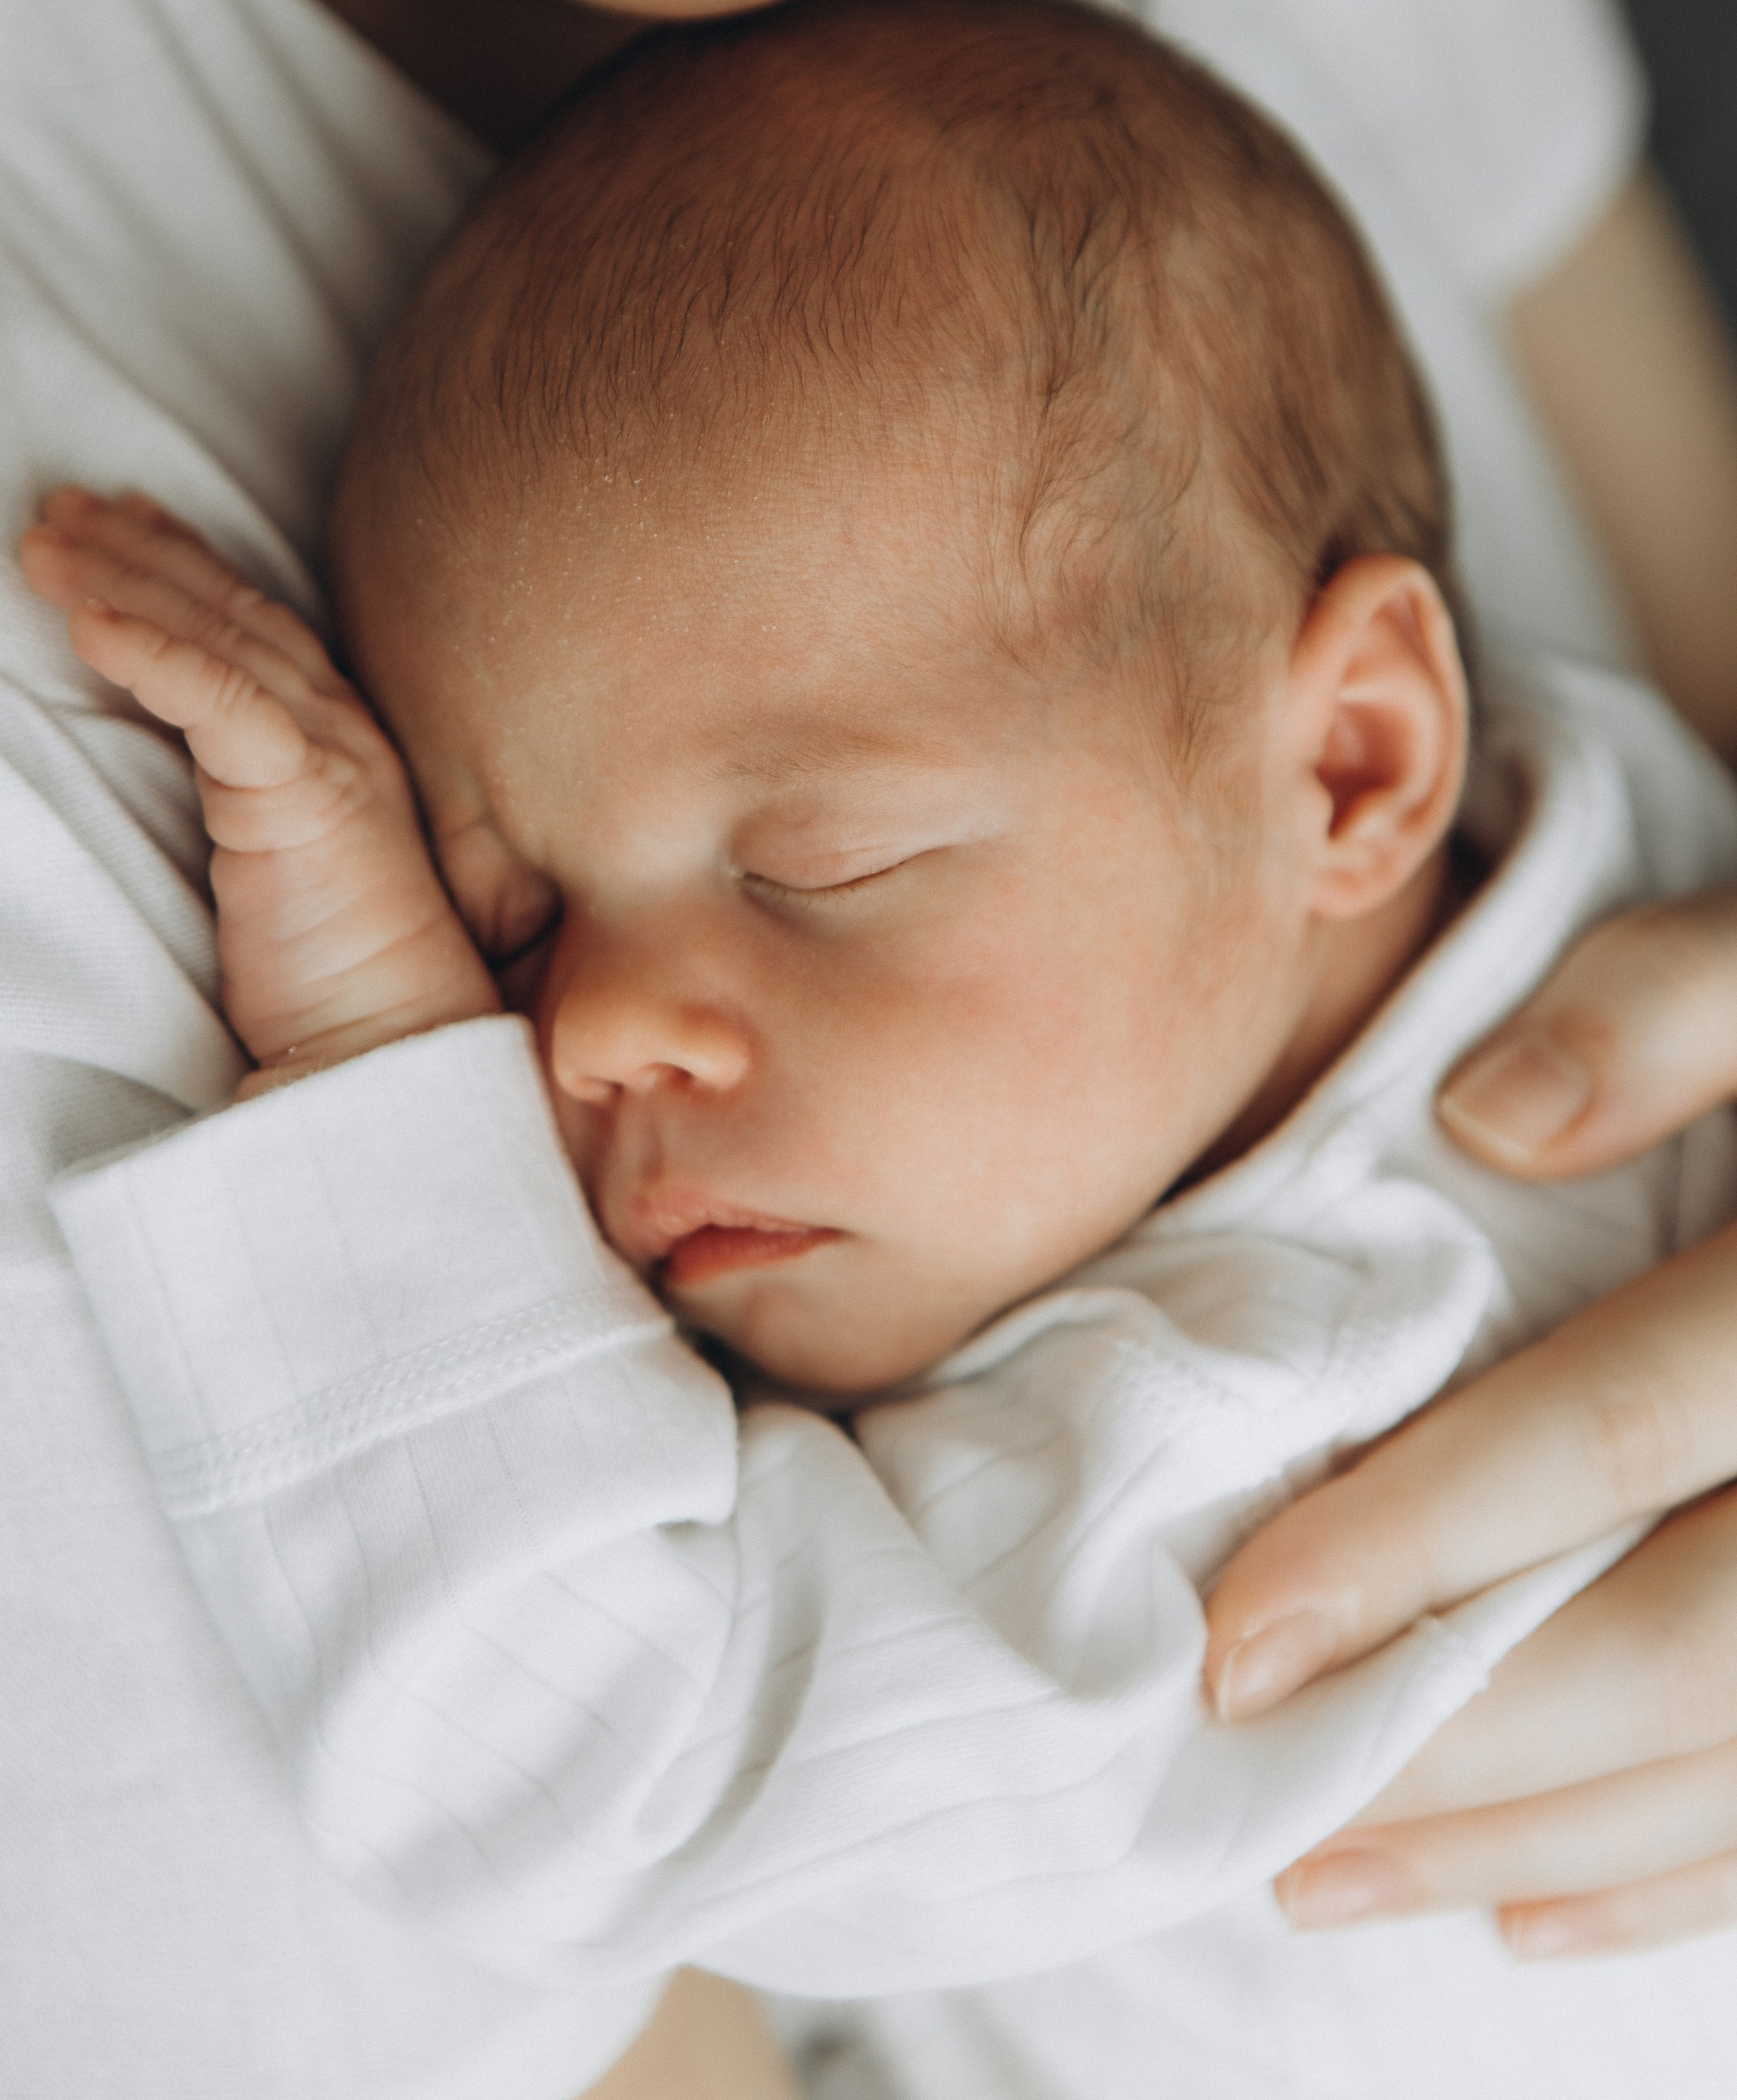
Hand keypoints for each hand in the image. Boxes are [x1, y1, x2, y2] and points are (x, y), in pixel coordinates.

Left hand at [20, 487, 498, 1092]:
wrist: (392, 1048)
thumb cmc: (333, 980)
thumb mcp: (264, 865)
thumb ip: (233, 797)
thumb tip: (167, 769)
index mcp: (331, 740)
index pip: (248, 624)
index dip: (179, 563)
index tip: (110, 521)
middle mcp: (339, 728)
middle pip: (226, 610)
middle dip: (135, 550)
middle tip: (55, 510)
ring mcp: (332, 753)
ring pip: (216, 639)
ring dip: (122, 583)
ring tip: (44, 546)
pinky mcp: (311, 794)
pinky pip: (219, 700)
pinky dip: (153, 654)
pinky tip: (87, 623)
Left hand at [1202, 891, 1736, 1953]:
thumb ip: (1665, 1008)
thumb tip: (1491, 1120)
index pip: (1621, 1431)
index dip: (1427, 1540)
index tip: (1239, 1633)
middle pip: (1686, 1647)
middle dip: (1461, 1739)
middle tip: (1254, 1794)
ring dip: (1537, 1842)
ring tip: (1329, 1879)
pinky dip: (1677, 1879)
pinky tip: (1531, 1916)